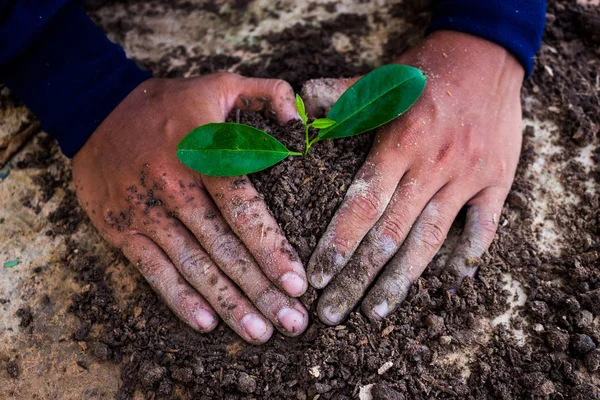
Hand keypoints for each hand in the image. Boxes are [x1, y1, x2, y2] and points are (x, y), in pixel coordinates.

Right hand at [72, 73, 308, 342]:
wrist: (96, 108)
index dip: (271, 249)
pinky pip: (152, 269)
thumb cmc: (171, 104)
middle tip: (293, 323)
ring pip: (192, 266)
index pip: (243, 210)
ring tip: (260, 333)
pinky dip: (178, 298)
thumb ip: (269, 94)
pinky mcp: (120, 228)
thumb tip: (302, 121)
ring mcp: (145, 211)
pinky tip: (206, 324)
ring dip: (228, 303)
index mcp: (204, 153)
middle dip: (260, 290)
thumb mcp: (222, 84)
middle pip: (224, 248)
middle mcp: (174, 187)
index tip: (298, 283)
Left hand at [302, 31, 523, 324]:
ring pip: (431, 240)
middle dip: (358, 277)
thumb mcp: (381, 79)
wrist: (488, 55)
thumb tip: (297, 108)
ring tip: (375, 311)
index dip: (338, 243)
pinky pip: (484, 227)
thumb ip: (339, 98)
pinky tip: (450, 282)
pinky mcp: (497, 181)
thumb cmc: (426, 71)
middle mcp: (432, 166)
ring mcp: (468, 177)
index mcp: (400, 143)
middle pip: (390, 234)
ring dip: (402, 281)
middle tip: (333, 314)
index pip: (362, 204)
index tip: (317, 278)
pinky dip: (468, 255)